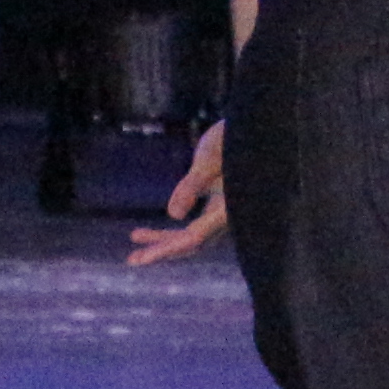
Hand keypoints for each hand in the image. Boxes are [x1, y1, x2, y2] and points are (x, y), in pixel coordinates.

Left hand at [126, 120, 230, 264]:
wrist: (257, 128)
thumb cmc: (235, 138)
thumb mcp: (210, 157)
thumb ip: (192, 184)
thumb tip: (173, 215)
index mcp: (229, 208)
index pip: (194, 237)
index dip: (167, 249)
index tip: (144, 259)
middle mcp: (227, 215)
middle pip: (193, 243)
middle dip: (163, 251)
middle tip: (132, 260)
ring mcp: (223, 211)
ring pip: (193, 235)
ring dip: (164, 240)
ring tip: (134, 239)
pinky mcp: (219, 203)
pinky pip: (194, 224)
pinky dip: (173, 229)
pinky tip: (151, 233)